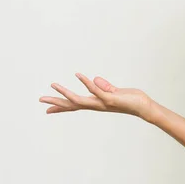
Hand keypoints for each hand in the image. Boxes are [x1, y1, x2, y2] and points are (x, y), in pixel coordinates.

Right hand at [39, 73, 153, 120]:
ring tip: (53, 85)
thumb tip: (95, 80)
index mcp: (96, 103)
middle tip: (40, 99)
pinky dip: (87, 82)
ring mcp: (102, 102)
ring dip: (65, 92)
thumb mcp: (115, 92)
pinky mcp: (110, 98)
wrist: (144, 106)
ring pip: (79, 100)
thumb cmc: (131, 100)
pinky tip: (78, 74)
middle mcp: (97, 105)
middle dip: (56, 102)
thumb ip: (105, 87)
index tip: (47, 109)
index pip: (76, 105)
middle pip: (72, 105)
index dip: (62, 107)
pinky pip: (96, 90)